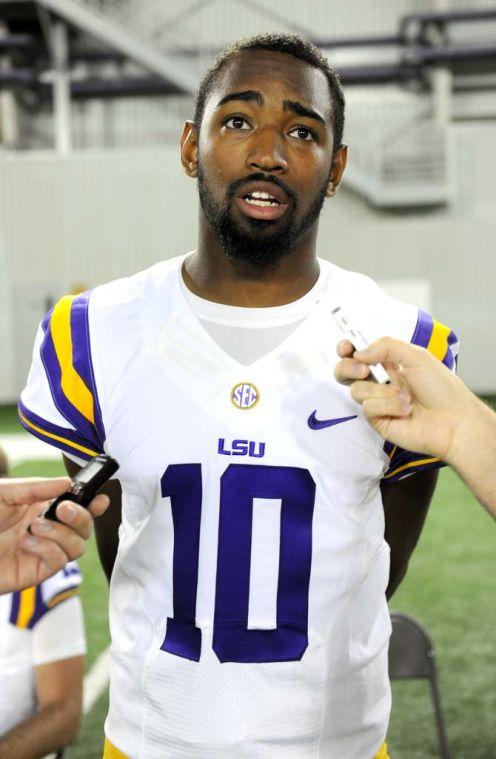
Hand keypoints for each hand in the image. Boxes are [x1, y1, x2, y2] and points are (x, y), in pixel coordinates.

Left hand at [0, 477, 108, 592]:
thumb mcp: (5, 493)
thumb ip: (36, 488)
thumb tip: (67, 482)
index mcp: (39, 507)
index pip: (75, 505)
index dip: (92, 503)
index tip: (100, 498)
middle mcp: (45, 530)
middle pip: (83, 527)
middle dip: (81, 516)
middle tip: (62, 509)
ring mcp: (42, 552)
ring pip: (77, 546)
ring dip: (61, 534)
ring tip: (34, 528)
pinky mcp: (36, 572)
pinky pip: (59, 561)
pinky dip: (48, 549)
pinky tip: (27, 544)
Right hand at [334, 337, 477, 461]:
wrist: (453, 421)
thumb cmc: (442, 389)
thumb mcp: (417, 356)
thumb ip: (386, 347)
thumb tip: (359, 353)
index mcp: (391, 364)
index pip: (360, 354)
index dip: (347, 350)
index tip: (346, 347)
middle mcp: (382, 383)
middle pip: (346, 372)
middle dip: (347, 368)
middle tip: (363, 370)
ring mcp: (379, 403)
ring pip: (356, 390)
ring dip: (382, 391)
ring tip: (406, 398)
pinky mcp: (378, 421)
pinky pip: (368, 408)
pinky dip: (387, 406)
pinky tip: (405, 410)